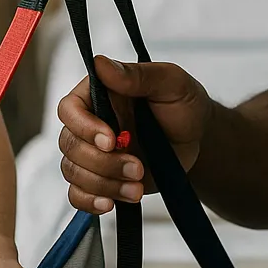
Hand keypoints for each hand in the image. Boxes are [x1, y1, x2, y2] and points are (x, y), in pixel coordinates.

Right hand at [56, 56, 211, 214]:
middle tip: (137, 167)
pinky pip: (77, 194)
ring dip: (104, 184)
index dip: (84, 127)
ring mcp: (93, 153)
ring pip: (73, 172)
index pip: (69, 109)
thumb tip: (100, 63)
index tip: (112, 140)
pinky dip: (90, 202)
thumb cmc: (184, 104)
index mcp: (99, 94)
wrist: (198, 141)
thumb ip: (137, 74)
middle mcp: (90, 123)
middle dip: (102, 163)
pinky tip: (111, 204)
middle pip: (69, 145)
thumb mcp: (171, 83)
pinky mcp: (101, 178)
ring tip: (136, 187)